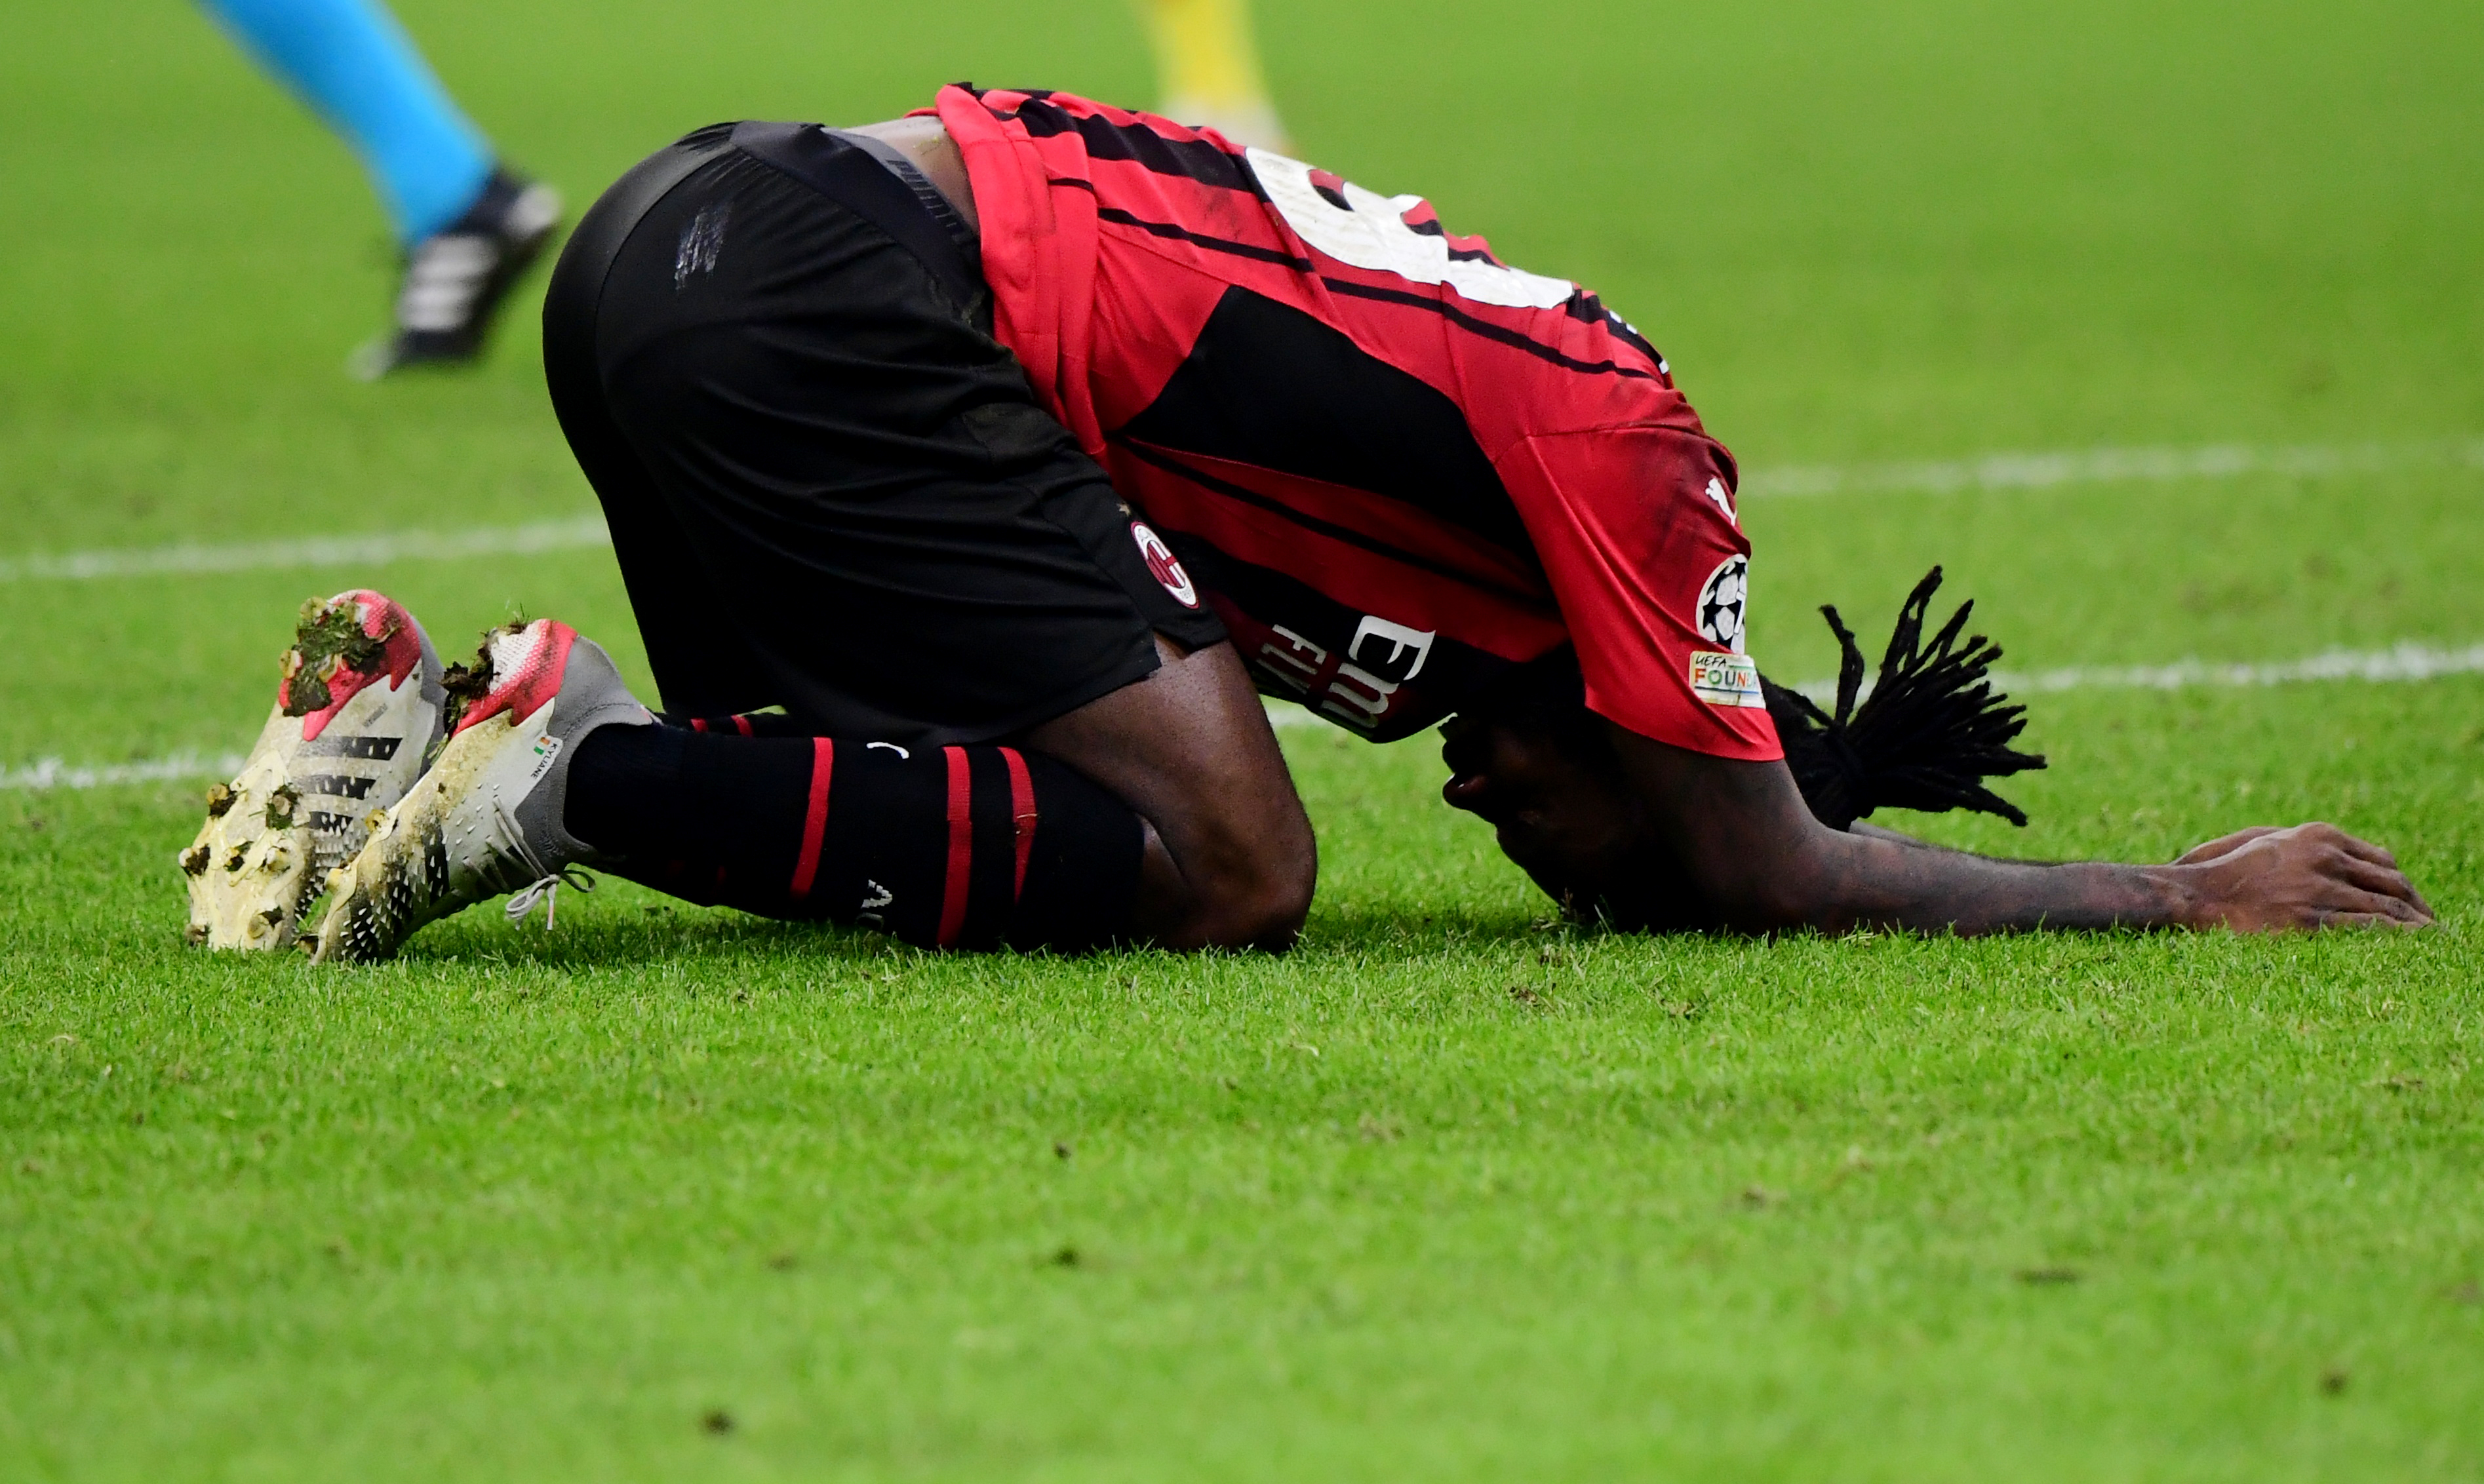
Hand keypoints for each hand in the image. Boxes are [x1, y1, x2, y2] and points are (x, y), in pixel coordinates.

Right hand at [2171, 822, 2430, 930]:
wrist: (2197, 894)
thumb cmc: (2229, 869)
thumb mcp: (2274, 841)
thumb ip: (2314, 845)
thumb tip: (2358, 861)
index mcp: (2319, 836)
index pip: (2381, 861)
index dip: (2403, 884)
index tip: (2412, 901)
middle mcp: (2325, 858)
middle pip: (2390, 883)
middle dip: (2416, 905)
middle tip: (2431, 924)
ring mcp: (2318, 889)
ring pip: (2386, 907)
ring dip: (2415, 925)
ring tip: (2432, 939)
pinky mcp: (2310, 920)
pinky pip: (2368, 929)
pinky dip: (2396, 937)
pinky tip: (2409, 947)